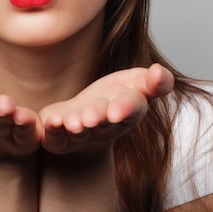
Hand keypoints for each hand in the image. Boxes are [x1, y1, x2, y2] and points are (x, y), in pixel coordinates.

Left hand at [39, 64, 173, 156]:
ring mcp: (81, 135)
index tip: (118, 108)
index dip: (126, 108)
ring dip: (77, 125)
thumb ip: (152, 81)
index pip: (131, 109)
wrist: (85, 124)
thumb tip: (160, 72)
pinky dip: (54, 130)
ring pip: (80, 131)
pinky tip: (52, 121)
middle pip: (104, 122)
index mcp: (127, 111)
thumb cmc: (114, 99)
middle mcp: (105, 127)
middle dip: (99, 117)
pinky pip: (55, 137)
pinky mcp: (58, 139)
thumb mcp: (137, 84)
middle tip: (93, 116)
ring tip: (74, 122)